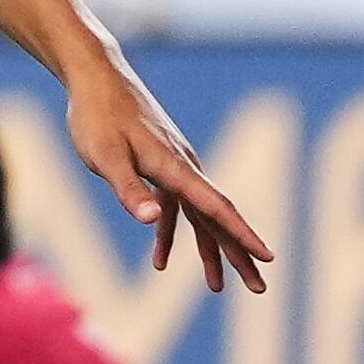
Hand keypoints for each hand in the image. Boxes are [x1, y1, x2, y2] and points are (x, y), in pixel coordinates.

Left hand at [63, 58, 272, 292]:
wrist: (96, 76)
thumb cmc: (97, 117)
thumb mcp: (106, 157)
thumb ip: (129, 189)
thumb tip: (152, 220)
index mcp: (175, 168)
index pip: (217, 207)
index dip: (242, 234)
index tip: (267, 257)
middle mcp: (183, 167)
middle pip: (217, 218)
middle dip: (238, 254)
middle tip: (259, 287)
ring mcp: (174, 167)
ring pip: (199, 216)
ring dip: (209, 250)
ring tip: (216, 286)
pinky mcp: (160, 166)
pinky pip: (174, 207)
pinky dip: (171, 234)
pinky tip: (161, 261)